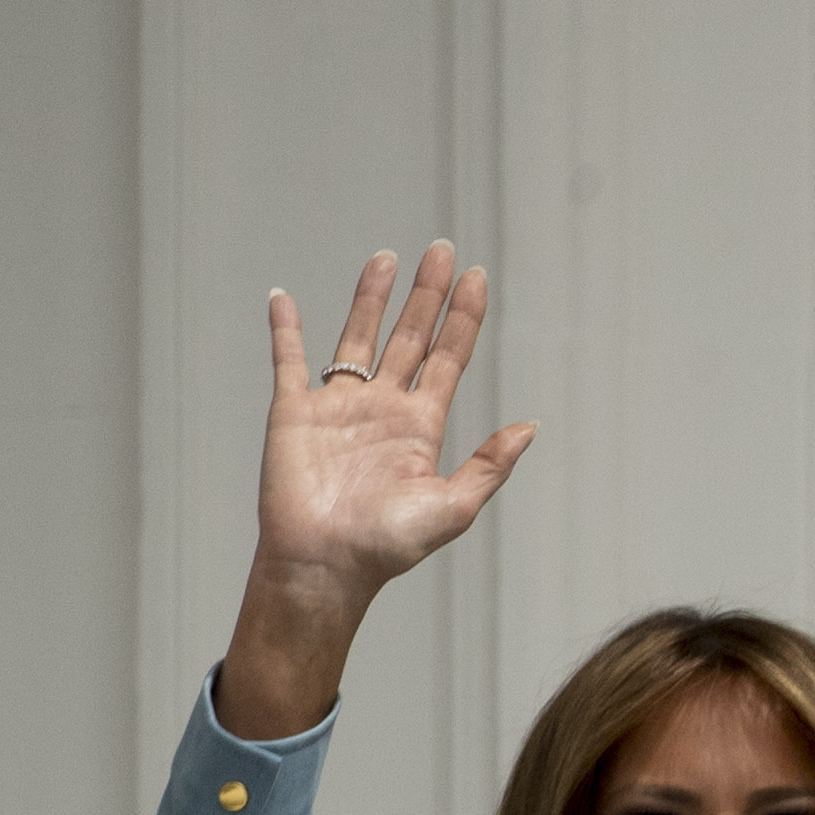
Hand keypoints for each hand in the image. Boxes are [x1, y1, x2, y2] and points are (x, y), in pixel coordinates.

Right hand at [220, 244, 534, 737]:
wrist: (327, 565)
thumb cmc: (390, 545)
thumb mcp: (455, 506)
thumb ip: (490, 464)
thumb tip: (531, 427)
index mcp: (421, 426)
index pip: (448, 358)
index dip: (463, 318)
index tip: (477, 278)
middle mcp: (382, 408)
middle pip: (409, 336)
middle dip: (426, 294)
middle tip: (442, 250)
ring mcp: (338, 407)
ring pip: (356, 337)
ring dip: (370, 298)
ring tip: (387, 258)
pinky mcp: (294, 412)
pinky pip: (289, 361)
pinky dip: (286, 330)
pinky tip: (284, 298)